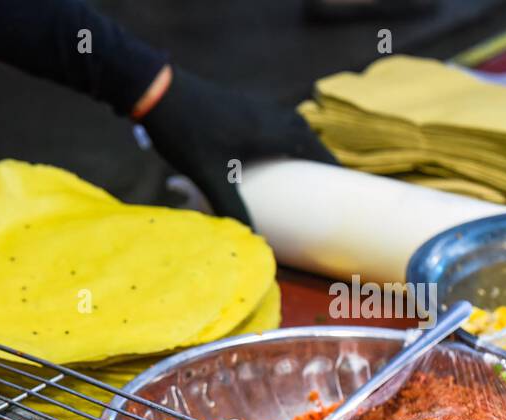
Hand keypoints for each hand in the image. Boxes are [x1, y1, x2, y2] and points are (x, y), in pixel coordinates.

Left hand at [140, 67, 335, 224]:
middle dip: (316, 168)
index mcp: (277, 131)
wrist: (162, 95)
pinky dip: (281, 146)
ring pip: (292, 134)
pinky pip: (276, 129)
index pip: (318, 154)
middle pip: (309, 144)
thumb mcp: (210, 176)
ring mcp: (262, 109)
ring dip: (298, 155)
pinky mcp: (246, 109)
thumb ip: (231, 206)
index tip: (344, 195)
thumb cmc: (188, 134)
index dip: (331, 174)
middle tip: (322, 197)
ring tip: (299, 183)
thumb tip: (252, 237)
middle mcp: (277, 116)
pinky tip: (267, 162)